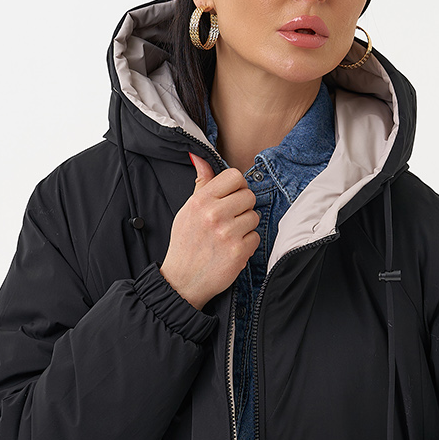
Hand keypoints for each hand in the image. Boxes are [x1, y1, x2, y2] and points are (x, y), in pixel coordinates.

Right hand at [159, 153, 260, 310]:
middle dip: (243, 207)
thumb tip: (200, 158)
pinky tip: (232, 249)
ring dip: (246, 226)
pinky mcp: (239, 252)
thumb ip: (200, 184)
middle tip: (231, 220)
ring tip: (229, 236)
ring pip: (254, 217)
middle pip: (249, 196)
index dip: (237, 186)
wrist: (182, 281)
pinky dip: (247, 244)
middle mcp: (214, 214)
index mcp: (201, 201)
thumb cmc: (185, 244)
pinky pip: (256, 237)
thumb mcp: (187, 210)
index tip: (233, 196)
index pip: (234, 176)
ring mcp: (228, 233)